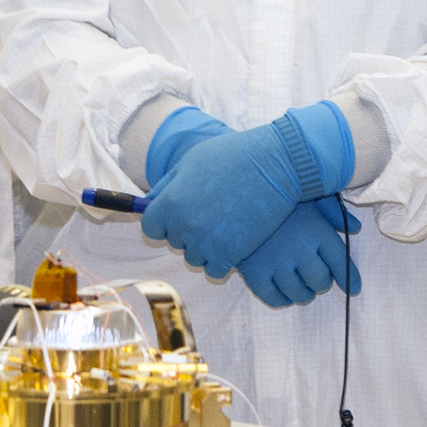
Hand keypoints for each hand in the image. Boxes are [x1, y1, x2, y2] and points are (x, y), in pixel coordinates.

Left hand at [141, 120, 317, 276]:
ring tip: (222, 225)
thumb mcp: (191, 161)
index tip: (174, 216)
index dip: (161, 222)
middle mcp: (184, 226)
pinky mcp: (231, 255)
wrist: (275, 165)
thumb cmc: (232, 156)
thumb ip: (168, 185)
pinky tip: (231, 242)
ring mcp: (208, 243)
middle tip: (209, 212)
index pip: (150, 228)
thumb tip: (150, 203)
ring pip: (194, 258)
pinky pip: (214, 270)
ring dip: (204, 247)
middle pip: (174, 243)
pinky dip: (220, 260)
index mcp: (170, 203)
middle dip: (186, 231)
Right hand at [237, 196, 362, 306]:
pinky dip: (281, 300)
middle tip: (317, 280)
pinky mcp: (254, 273)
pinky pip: (273, 298)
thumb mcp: (310, 194)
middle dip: (322, 284)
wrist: (236, 193)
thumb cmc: (277, 191)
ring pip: (299, 293)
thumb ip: (334, 212)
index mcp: (317, 231)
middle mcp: (300, 250)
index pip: (340, 262)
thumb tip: (356, 228)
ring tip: (303, 290)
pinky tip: (284, 294)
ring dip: (304, 295)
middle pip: (320, 281)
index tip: (353, 289)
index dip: (349, 279)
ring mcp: (276, 263)